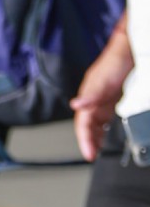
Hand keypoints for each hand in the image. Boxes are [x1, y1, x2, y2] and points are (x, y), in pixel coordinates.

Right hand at [70, 24, 133, 160]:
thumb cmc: (115, 61)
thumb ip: (90, 94)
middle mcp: (94, 101)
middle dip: (89, 142)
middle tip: (93, 156)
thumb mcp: (102, 80)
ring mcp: (104, 101)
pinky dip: (107, 129)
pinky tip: (111, 134)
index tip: (89, 154)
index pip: (82, 124)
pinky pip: (107, 119)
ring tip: (100, 150)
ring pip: (97, 124)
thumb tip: (76, 105)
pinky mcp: (114, 100)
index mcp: (88, 97)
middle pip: (88, 126)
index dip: (84, 140)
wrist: (130, 50)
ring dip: (97, 137)